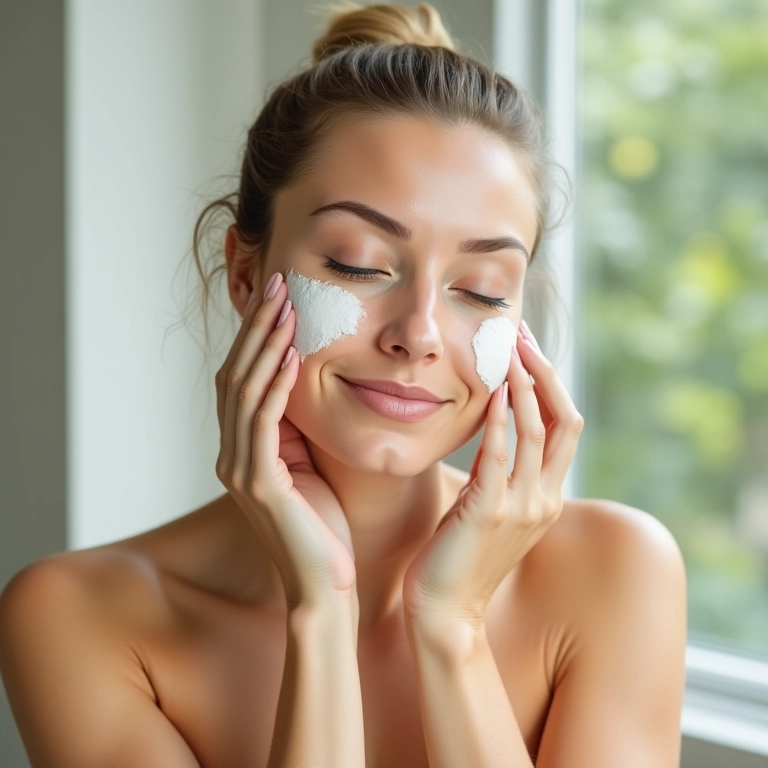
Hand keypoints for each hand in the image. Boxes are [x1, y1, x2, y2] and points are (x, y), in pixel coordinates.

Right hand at [215, 272, 356, 608]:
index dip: (258, 337)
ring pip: (244, 393)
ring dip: (266, 346)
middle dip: (258, 328)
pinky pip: (263, 425)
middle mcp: (232, 456)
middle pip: (236, 375)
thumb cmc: (326, 528)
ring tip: (287, 307)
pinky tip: (293, 357)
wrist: (327, 587)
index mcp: (244, 451)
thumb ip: (298, 429)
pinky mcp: (260, 487)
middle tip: (279, 284)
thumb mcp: (310, 465)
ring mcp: (241, 472)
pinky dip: (276, 387)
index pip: (243, 380)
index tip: (281, 297)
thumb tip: (308, 380)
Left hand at [402, 320, 583, 628]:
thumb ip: (499, 472)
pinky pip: (500, 456)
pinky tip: (491, 392)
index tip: (528, 349)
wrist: (446, 610)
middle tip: (522, 335)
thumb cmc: (460, 556)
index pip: (563, 427)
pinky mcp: (490, 511)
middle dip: (544, 372)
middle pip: (563, 421)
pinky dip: (499, 420)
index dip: (550, 384)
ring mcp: (522, 506)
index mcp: (547, 496)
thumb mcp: (490, 508)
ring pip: (537, 431)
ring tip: (508, 350)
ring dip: (524, 385)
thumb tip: (492, 430)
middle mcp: (544, 498)